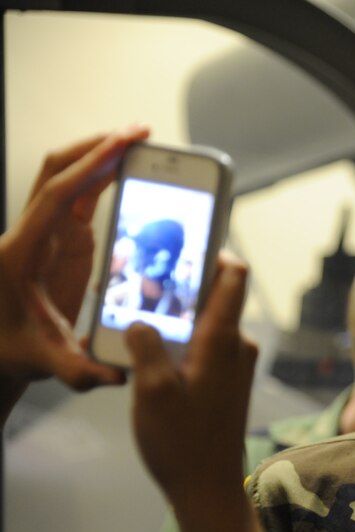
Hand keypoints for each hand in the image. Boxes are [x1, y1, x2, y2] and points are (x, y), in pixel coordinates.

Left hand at [0, 127, 148, 411]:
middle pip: (57, 170)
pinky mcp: (59, 240)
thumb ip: (79, 370)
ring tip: (138, 143)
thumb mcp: (44, 363)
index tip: (123, 144)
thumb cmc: (10, 352)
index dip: (90, 166)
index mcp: (21, 251)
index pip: (57, 195)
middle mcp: (29, 233)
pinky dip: (101, 177)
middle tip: (138, 133)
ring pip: (66, 176)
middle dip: (96, 145)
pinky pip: (78, 196)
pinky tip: (128, 171)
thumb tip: (118, 373)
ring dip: (99, 155)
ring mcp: (44, 233)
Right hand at [127, 256, 257, 504]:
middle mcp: (238, 345)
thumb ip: (145, 345)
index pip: (234, 276)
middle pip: (214, 298)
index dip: (212, 254)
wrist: (209, 488)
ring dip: (177, 322)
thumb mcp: (151, 390)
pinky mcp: (229, 380)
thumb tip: (139, 320)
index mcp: (224, 339)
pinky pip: (207, 347)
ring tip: (139, 328)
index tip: (181, 250)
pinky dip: (183, 345)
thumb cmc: (183, 441)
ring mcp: (236, 364)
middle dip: (180, 291)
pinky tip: (154, 360)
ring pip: (206, 324)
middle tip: (142, 294)